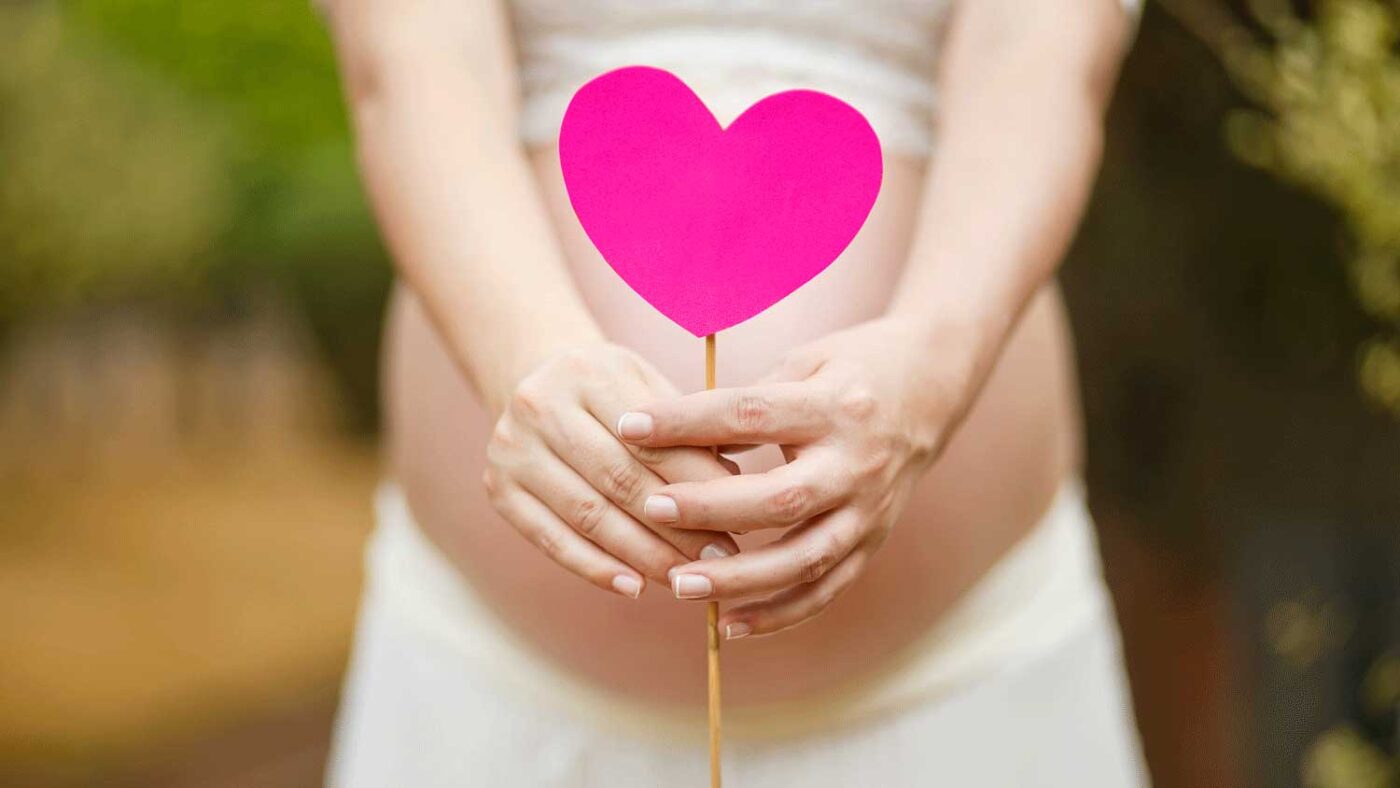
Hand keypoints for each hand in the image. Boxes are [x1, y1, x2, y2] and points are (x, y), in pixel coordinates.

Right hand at [484, 343, 739, 598]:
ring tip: (686, 578)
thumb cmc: (613, 393)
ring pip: (589, 515)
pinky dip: (595, 568)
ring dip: (643, 554)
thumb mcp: (649, 387)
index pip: (652, 439)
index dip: (697, 484)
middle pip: (619, 480)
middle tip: (721, 559)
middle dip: (676, 526)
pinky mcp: (498, 489)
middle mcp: (541, 406)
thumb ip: (688, 433)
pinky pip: (552, 539)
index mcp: (588, 372)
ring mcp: (512, 449)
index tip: (741, 517)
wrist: (535, 379)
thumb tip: (736, 490)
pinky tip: (634, 587)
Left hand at [617, 317, 980, 636]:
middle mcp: (857, 464)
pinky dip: (778, 614)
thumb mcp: (805, 362)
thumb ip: (748, 400)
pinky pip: (826, 590)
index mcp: (836, 407)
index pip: (751, 414)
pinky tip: (727, 626)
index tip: (630, 426)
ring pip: (803, 558)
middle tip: (649, 508)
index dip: (688, 421)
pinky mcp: (873, 541)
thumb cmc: (852, 367)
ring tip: (678, 584)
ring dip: (739, 579)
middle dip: (710, 508)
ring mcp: (869, 510)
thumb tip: (673, 437)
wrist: (934, 387)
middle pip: (780, 497)